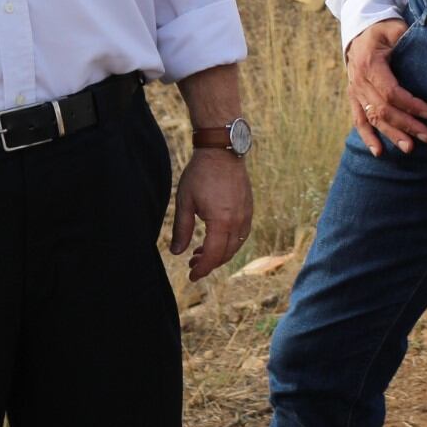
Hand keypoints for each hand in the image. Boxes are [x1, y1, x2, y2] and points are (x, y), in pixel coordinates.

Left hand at [169, 149, 252, 280]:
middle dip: (210, 264)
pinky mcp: (249, 208)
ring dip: (220, 254)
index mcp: (221, 222)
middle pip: (226, 254)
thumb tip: (177, 252)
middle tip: (193, 265)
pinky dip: (230, 243)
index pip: (213, 255)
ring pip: (235, 246)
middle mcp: (237, 221)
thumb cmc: (200, 174)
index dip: (202, 269)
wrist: (222, 150)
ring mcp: (246, 215)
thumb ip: (181, 229)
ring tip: (201, 253)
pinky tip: (217, 239)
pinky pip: (242, 234)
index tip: (192, 276)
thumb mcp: (185, 201)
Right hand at [345, 19, 426, 155]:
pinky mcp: (354, 98)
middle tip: (426, 136)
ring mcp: (355, 91)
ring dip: (391, 135)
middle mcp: (359, 80)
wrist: (359, 32)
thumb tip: (426, 48)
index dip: (410, 104)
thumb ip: (405, 39)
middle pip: (382, 109)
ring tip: (409, 148)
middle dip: (405, 125)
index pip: (390, 91)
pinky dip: (368, 137)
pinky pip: (358, 121)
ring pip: (372, 118)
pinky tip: (379, 153)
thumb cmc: (382, 31)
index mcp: (369, 64)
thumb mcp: (394, 29)